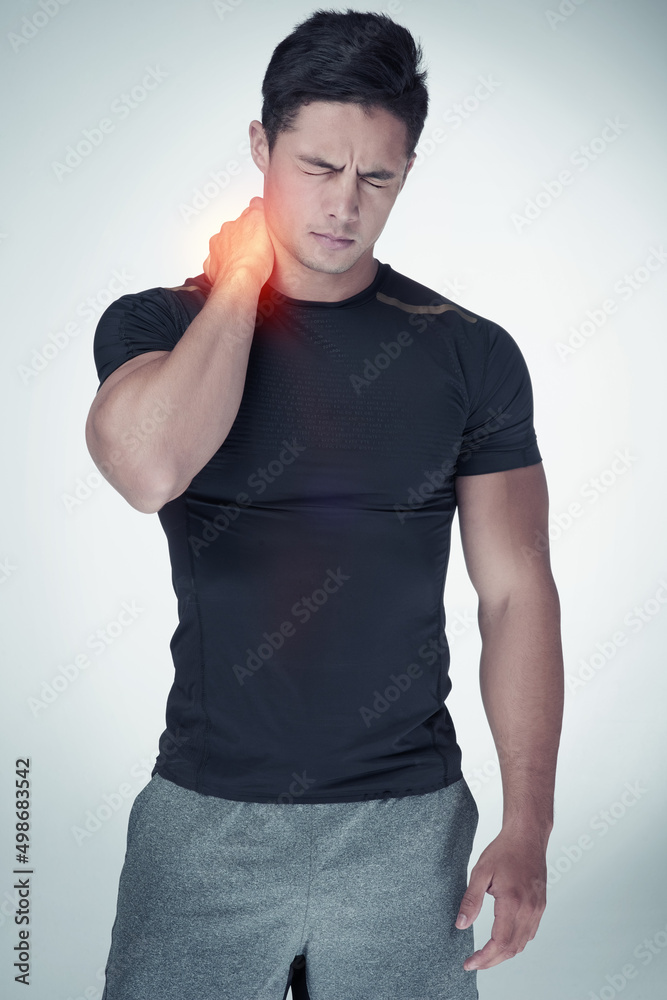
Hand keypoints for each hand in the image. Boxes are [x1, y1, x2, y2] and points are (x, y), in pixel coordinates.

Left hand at [203, 196, 274, 290]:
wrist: (240, 282)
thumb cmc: (254, 260)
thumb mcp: (264, 226)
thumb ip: (259, 210)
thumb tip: (257, 201)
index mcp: (238, 222)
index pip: (249, 211)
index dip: (256, 215)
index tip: (259, 217)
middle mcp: (226, 232)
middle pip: (236, 227)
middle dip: (243, 233)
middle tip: (254, 244)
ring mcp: (217, 249)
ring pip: (224, 244)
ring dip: (232, 248)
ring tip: (245, 259)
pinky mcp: (213, 266)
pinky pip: (216, 262)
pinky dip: (223, 265)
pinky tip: (233, 270)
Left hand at [455, 827, 547, 970]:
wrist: (527, 836)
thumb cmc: (504, 850)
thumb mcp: (480, 872)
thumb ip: (471, 901)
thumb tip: (460, 925)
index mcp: (513, 902)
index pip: (500, 942)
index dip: (484, 958)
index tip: (470, 963)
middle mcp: (529, 910)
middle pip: (512, 949)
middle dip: (492, 961)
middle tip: (474, 963)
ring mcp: (537, 909)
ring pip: (522, 944)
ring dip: (504, 954)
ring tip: (486, 955)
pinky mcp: (540, 905)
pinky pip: (529, 933)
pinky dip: (516, 943)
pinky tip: (503, 940)